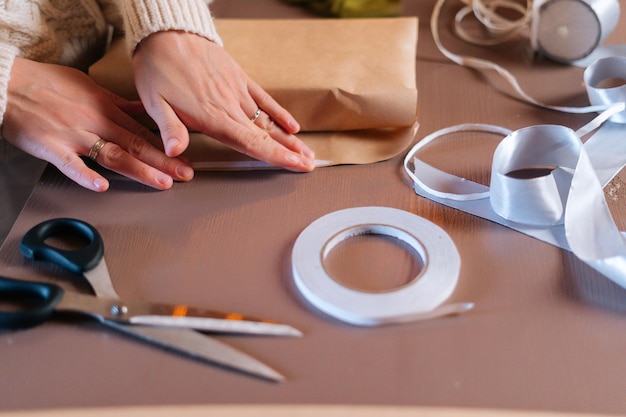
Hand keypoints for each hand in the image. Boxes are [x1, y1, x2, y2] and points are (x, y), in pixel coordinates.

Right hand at [2, 58, 193, 191]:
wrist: (7, 81)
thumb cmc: (45, 82)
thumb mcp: (87, 85)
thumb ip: (116, 102)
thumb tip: (140, 109)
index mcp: (105, 108)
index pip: (142, 131)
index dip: (166, 147)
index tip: (185, 159)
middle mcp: (94, 122)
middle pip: (136, 144)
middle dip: (164, 161)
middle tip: (186, 175)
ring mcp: (74, 135)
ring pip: (113, 154)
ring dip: (140, 170)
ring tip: (162, 183)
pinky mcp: (51, 147)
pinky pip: (70, 164)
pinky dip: (85, 175)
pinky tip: (102, 187)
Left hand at [131, 31, 315, 171]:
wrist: (168, 32)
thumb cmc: (159, 68)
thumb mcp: (155, 101)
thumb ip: (169, 129)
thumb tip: (175, 152)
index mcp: (213, 117)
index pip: (251, 143)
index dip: (276, 156)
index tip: (296, 166)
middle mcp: (231, 106)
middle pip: (266, 135)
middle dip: (290, 152)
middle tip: (309, 165)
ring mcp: (238, 92)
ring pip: (269, 121)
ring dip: (289, 138)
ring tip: (306, 152)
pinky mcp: (239, 79)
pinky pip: (264, 99)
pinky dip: (280, 113)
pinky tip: (292, 125)